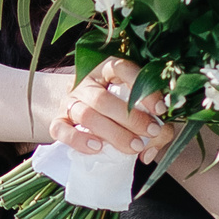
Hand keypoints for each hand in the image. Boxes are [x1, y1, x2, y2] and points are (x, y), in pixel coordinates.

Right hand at [52, 57, 170, 159]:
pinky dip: (79, 140)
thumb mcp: (139, 111)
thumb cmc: (118, 112)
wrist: (84, 116)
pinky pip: (62, 130)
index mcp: (106, 70)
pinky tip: (98, 148)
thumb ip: (152, 127)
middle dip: (131, 118)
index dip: (142, 88)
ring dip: (112, 133)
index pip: (122, 69)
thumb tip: (150, 149)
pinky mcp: (57, 121)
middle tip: (151, 132)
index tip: (161, 110)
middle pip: (103, 98)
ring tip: (133, 147)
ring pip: (86, 115)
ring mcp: (68, 101)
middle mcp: (85, 82)